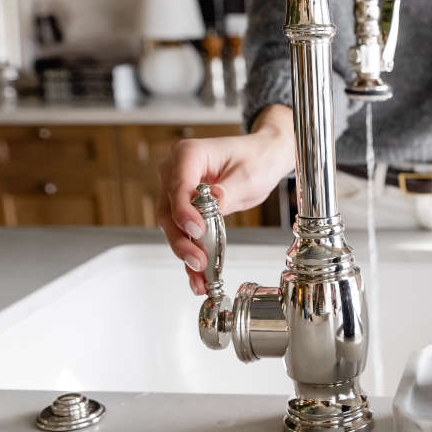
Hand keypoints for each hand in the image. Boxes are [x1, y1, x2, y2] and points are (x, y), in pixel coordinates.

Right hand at [158, 105, 295, 294]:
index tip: (197, 231)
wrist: (262, 157)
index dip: (185, 211)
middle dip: (182, 240)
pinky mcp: (184, 206)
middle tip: (198, 261)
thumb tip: (213, 202)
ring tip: (200, 276)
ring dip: (185, 252)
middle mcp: (175, 170)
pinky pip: (182, 231)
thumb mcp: (250, 174)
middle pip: (169, 210)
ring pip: (172, 226)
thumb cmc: (256, 159)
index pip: (178, 186)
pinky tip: (197, 275)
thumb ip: (229, 190)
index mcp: (189, 154)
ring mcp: (176, 189)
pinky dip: (190, 252)